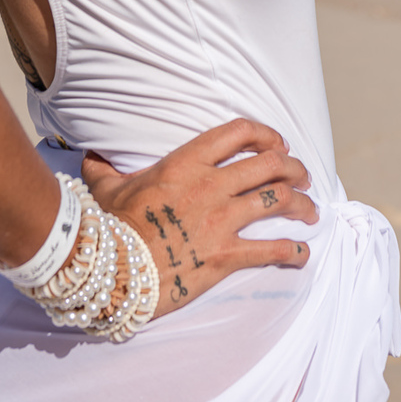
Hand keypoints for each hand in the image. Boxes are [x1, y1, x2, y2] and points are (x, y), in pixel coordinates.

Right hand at [81, 117, 316, 316]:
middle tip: (303, 175)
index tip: (278, 143)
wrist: (113, 268)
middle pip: (269, 165)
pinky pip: (270, 251)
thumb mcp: (106, 189)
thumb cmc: (110, 225)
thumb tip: (89, 158)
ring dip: (301, 204)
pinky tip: (302, 254)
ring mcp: (221, 220)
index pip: (238, 133)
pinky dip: (292, 251)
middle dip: (294, 168)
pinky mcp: (224, 256)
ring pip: (277, 201)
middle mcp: (210, 185)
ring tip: (311, 210)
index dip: (266, 134)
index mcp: (186, 162)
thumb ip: (102, 169)